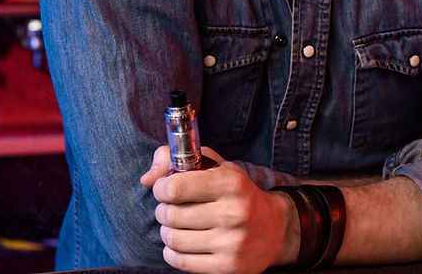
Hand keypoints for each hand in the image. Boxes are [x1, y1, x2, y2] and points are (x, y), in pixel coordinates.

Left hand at [141, 145, 293, 273]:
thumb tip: (147, 179)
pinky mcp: (229, 267)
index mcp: (229, 183)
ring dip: (166, 232)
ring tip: (174, 226)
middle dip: (162, 211)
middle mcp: (233, 213)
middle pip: (171, 215)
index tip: (163, 189)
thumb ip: (176, 159)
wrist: (274, 229)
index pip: (175, 188)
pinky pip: (183, 262)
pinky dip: (172, 253)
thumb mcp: (215, 166)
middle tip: (169, 209)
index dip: (160, 188)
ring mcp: (232, 243)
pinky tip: (179, 244)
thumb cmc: (236, 193)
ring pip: (174, 240)